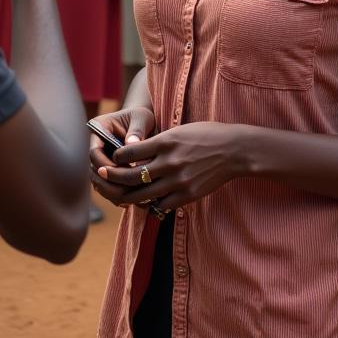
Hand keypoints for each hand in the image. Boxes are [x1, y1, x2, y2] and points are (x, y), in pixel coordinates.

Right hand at [88, 105, 155, 207]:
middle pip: (94, 172)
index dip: (106, 166)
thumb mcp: (142, 118)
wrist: (146, 123)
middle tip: (127, 191)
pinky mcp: (109, 171)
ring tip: (130, 198)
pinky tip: (131, 200)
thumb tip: (131, 144)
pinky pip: (109, 188)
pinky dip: (118, 196)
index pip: (94, 153)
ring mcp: (101, 159)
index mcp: (99, 128)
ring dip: (113, 193)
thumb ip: (137, 129)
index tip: (124, 172)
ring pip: (100, 183)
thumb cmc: (144, 117)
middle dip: (109, 183)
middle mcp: (96, 146)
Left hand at [97, 122, 247, 211]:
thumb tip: (134, 151)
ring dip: (128, 195)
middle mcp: (169, 162)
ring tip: (120, 193)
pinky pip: (161, 206)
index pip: (130, 151)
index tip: (112, 157)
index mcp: (166, 141)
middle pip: (131, 175)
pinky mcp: (187, 195)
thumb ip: (157, 143)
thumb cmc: (205, 135)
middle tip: (103, 176)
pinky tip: (146, 202)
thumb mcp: (178, 131)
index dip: (117, 156)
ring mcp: (178, 180)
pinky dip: (151, 205)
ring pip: (143, 194)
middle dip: (113, 177)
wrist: (233, 150)